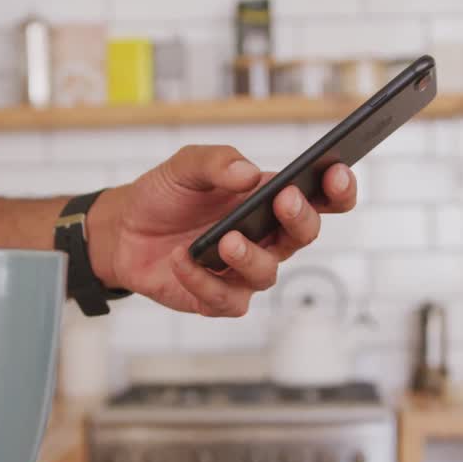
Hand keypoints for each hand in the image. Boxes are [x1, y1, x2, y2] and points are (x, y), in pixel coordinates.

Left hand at [87, 145, 357, 315]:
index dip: (338, 189)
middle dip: (300, 218)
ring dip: (249, 257)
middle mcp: (265, 237)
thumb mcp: (186, 165)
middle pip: (304, 234)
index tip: (337, 173)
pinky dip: (202, 281)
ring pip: (266, 273)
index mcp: (269, 199)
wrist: (124, 230)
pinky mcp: (217, 298)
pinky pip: (224, 299)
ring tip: (225, 240)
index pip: (320, 197)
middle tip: (284, 200)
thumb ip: (217, 162)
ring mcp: (243, 271)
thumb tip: (248, 174)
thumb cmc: (165, 195)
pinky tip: (182, 260)